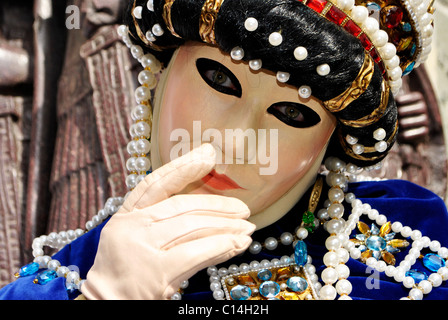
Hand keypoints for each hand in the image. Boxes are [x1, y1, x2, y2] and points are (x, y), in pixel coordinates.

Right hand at [81, 144, 254, 299]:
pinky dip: (220, 247)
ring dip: (226, 227)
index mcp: (128, 214)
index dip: (183, 166)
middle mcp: (132, 226)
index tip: (208, 154)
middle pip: (183, 206)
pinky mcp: (157, 273)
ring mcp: (143, 249)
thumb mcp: (137, 235)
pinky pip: (197, 253)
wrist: (107, 301)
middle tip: (243, 209)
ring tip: (247, 229)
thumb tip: (209, 207)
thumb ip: (163, 218)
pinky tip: (236, 244)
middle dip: (218, 206)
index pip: (157, 182)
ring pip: (193, 227)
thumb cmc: (127, 268)